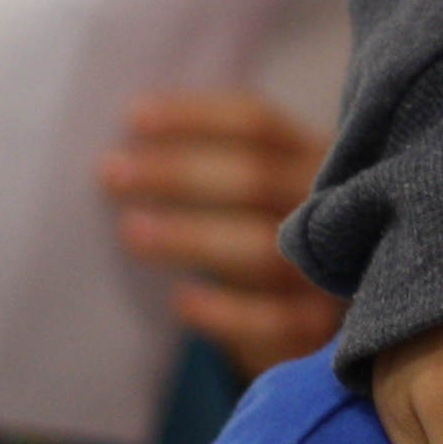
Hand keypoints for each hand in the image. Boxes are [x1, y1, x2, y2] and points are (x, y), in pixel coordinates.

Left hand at [104, 91, 343, 377]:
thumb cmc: (265, 234)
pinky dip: (226, 311)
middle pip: (258, 178)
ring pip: (264, 248)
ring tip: (131, 231)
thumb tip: (128, 137)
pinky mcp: (319, 327)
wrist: (319, 316)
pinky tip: (181, 301)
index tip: (132, 116)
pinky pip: (274, 321)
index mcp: (315, 157)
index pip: (258, 124)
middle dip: (178, 172)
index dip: (195, 117)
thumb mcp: (256, 190)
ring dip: (191, 237)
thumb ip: (213, 162)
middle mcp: (331, 206)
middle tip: (111, 172)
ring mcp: (329, 268)